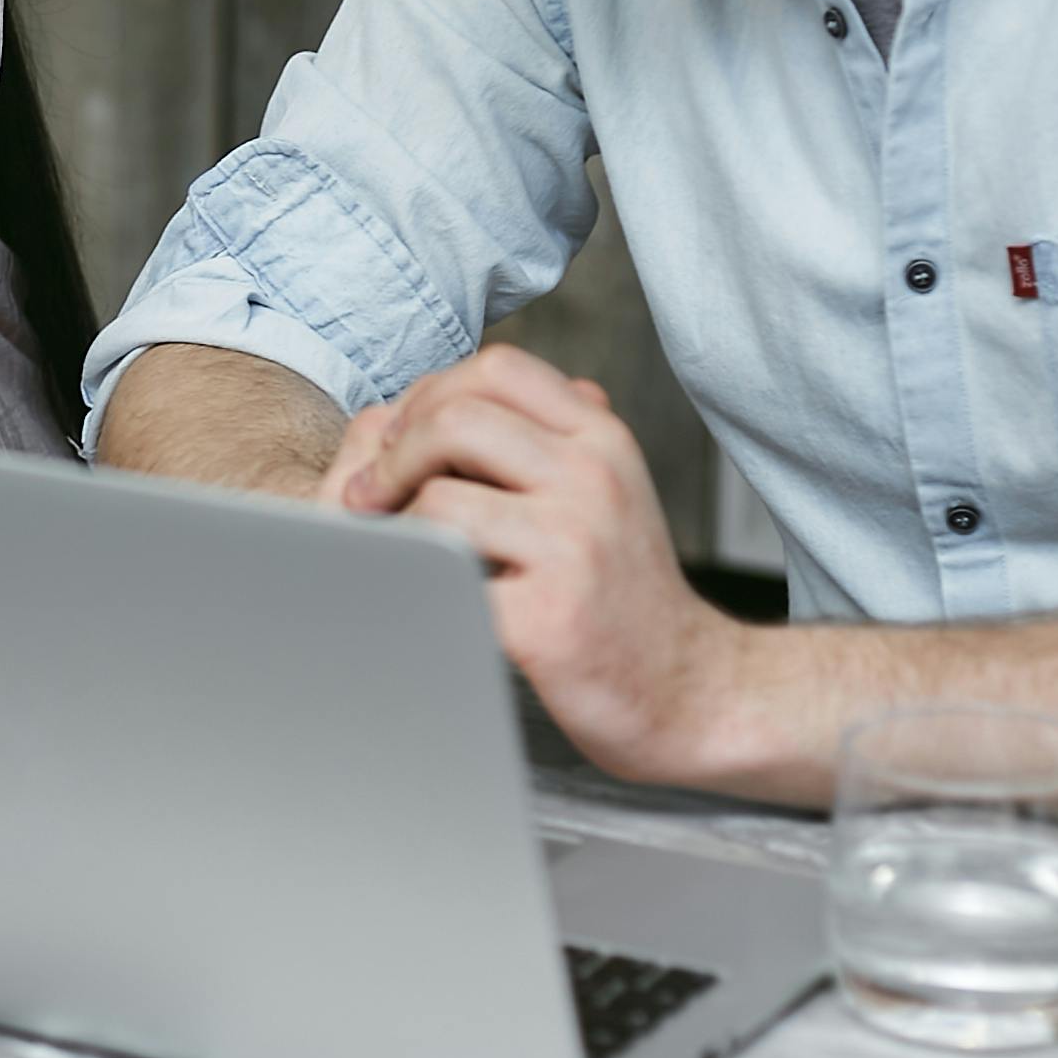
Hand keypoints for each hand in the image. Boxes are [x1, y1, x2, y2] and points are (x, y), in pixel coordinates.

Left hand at [332, 345, 746, 780]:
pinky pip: (444, 576)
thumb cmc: (619, 590)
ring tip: (394, 549)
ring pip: (438, 498)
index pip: (498, 368)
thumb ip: (535, 437)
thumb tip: (432, 399)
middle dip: (391, 455)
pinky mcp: (546, 617)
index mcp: (602, 439)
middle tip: (371, 498)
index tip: (403, 440)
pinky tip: (419, 592)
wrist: (687, 689)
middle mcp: (594, 479)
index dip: (431, 394)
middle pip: (455, 419)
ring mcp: (574, 547)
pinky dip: (412, 581)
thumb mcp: (598, 490)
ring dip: (393, 523)